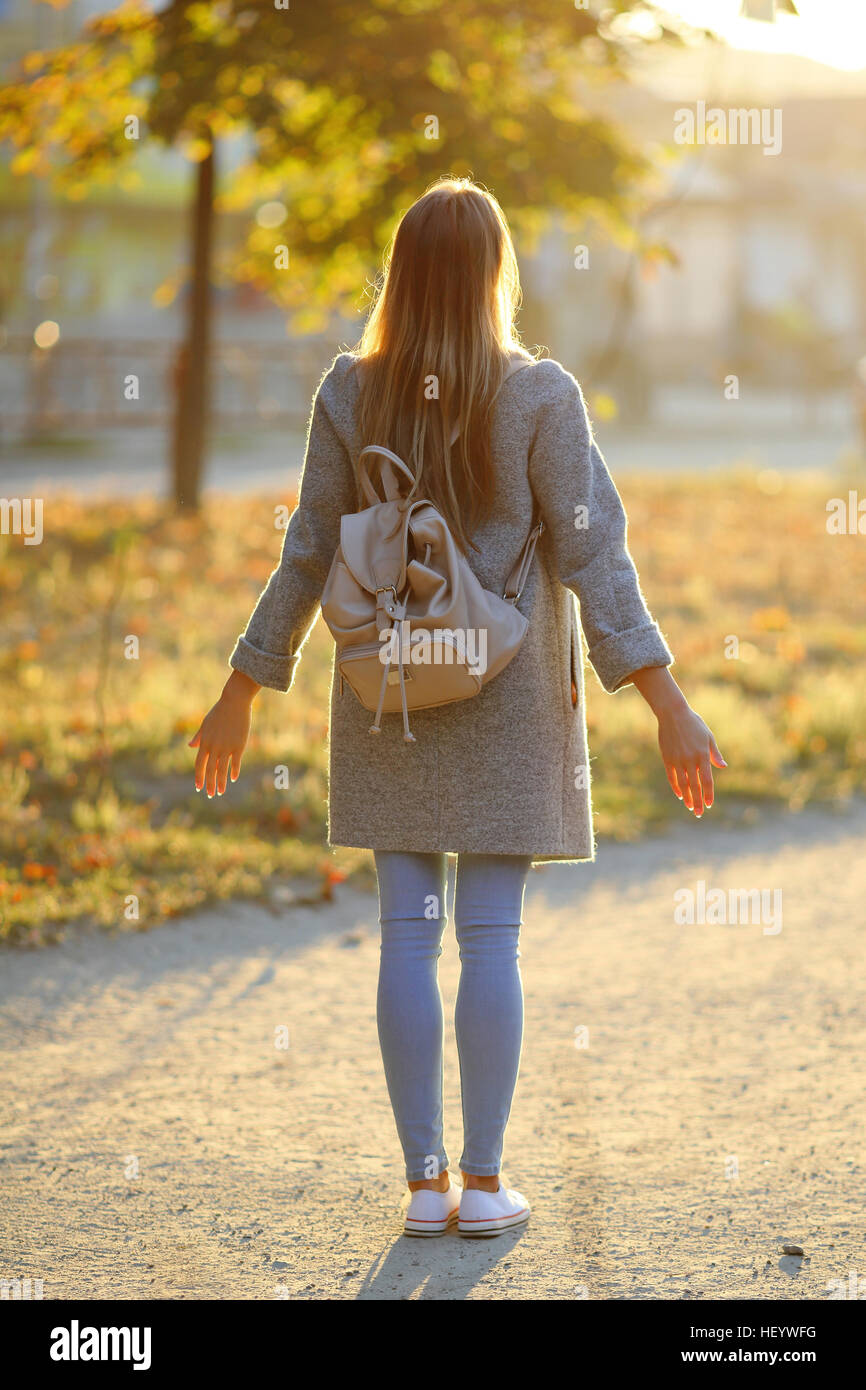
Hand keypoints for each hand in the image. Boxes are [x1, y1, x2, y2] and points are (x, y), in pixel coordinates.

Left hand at [188, 670, 258, 796]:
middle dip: (209, 784)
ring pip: (222, 769)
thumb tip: (191, 745)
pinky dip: (234, 771)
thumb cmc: (219, 712)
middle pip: (210, 770)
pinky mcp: (239, 745)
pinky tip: (233, 779)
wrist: (234, 702)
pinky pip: (235, 762)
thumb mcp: (205, 724)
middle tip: (210, 795)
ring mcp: (227, 747)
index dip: (199, 777)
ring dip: (220, 782)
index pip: (199, 764)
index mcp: (205, 742)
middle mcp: (214, 747)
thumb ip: (199, 737)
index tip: (198, 787)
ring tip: (220, 792)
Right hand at [656, 703, 725, 816]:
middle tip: (699, 813)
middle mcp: (690, 760)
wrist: (673, 714)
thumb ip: (714, 754)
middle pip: (695, 786)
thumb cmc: (694, 724)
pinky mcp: (667, 758)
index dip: (708, 794)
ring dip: (687, 797)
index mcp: (702, 755)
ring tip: (690, 807)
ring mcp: (677, 760)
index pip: (707, 780)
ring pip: (682, 784)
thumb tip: (723, 766)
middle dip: (698, 801)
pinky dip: (676, 787)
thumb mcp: (708, 737)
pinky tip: (680, 795)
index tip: (709, 804)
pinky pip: (671, 777)